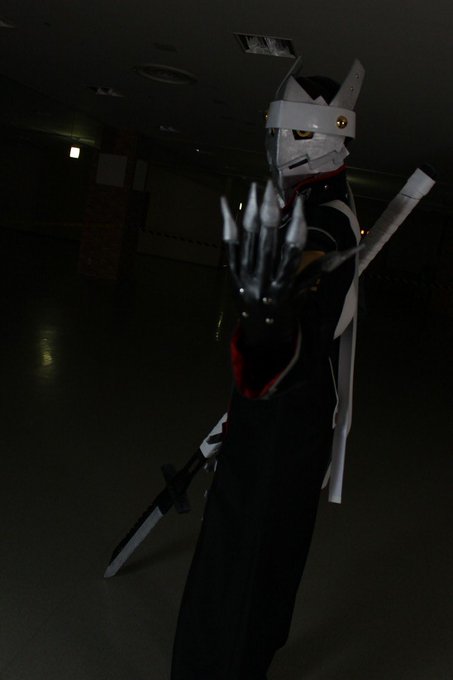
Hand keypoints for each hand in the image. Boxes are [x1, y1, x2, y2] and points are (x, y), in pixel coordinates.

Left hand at [221, 181, 360, 347]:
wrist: (262, 336)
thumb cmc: (289, 312)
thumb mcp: (305, 294)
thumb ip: (321, 270)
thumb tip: (350, 250)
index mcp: (283, 289)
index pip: (291, 253)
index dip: (296, 226)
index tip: (299, 204)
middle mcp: (262, 283)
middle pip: (266, 243)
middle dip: (269, 213)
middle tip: (272, 188)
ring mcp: (244, 280)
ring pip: (246, 243)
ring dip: (250, 214)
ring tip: (255, 190)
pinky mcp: (232, 277)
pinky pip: (229, 249)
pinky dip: (228, 226)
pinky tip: (227, 204)